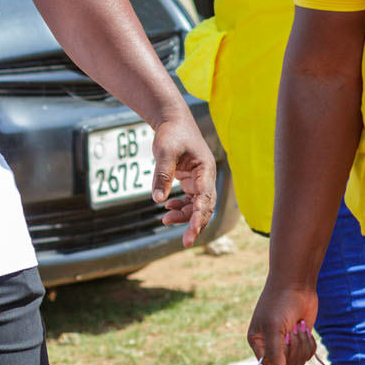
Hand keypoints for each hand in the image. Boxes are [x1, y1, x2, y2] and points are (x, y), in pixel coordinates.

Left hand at [150, 113, 217, 245]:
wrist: (172, 121)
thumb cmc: (172, 133)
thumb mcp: (165, 151)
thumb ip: (162, 175)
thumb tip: (157, 200)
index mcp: (205, 169)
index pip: (206, 198)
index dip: (199, 216)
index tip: (192, 232)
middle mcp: (206, 177)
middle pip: (205, 207)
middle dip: (195, 224)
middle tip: (185, 242)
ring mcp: (199, 180)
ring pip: (196, 206)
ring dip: (184, 216)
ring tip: (165, 220)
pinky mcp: (191, 182)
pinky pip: (189, 201)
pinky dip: (180, 208)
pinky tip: (167, 209)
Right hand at [247, 277, 319, 364]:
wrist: (297, 285)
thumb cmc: (280, 303)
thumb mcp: (274, 328)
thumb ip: (275, 353)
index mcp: (258, 342)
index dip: (280, 356)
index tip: (284, 339)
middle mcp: (271, 345)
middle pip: (287, 364)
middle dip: (294, 347)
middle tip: (292, 329)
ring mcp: (287, 343)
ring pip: (299, 360)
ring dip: (303, 344)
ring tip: (299, 325)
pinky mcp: (301, 340)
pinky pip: (308, 354)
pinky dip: (309, 342)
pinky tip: (304, 326)